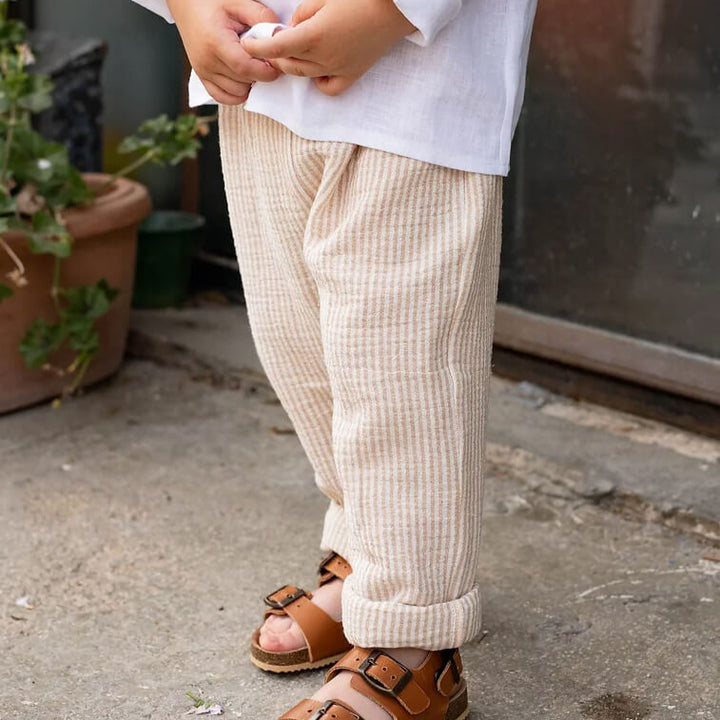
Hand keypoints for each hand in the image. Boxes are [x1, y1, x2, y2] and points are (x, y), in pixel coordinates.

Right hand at [167, 0, 281, 103]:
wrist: (187, 5)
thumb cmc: (212, 2)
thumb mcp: (238, 2)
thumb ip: (261, 17)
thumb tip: (279, 35)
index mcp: (215, 42)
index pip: (245, 67)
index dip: (265, 71)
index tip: (276, 65)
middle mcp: (207, 61)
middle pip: (243, 82)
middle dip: (261, 76)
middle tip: (267, 63)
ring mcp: (203, 72)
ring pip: (236, 93)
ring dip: (250, 84)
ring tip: (253, 67)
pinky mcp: (202, 77)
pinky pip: (223, 97)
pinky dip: (237, 94)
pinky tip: (244, 80)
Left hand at [240, 0, 415, 96]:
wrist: (394, 8)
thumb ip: (302, 14)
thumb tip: (292, 29)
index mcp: (314, 35)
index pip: (276, 47)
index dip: (257, 46)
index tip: (247, 43)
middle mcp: (324, 57)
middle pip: (287, 64)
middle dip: (275, 54)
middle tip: (273, 42)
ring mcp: (339, 68)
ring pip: (304, 75)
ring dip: (293, 65)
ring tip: (293, 51)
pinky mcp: (353, 74)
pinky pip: (328, 88)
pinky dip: (319, 81)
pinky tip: (317, 68)